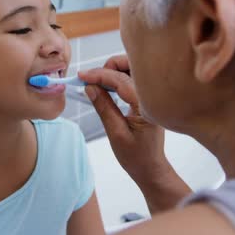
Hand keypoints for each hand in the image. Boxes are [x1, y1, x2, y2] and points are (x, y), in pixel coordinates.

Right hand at [78, 56, 178, 190]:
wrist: (151, 168)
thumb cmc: (136, 156)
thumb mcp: (116, 133)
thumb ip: (104, 107)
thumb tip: (90, 87)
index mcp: (147, 106)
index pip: (121, 80)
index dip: (100, 75)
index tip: (82, 75)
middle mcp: (153, 97)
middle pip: (131, 66)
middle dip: (109, 67)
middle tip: (91, 79)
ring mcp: (152, 96)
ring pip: (132, 70)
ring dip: (114, 71)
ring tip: (97, 82)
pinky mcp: (148, 98)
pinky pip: (134, 80)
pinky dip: (119, 78)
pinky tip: (107, 87)